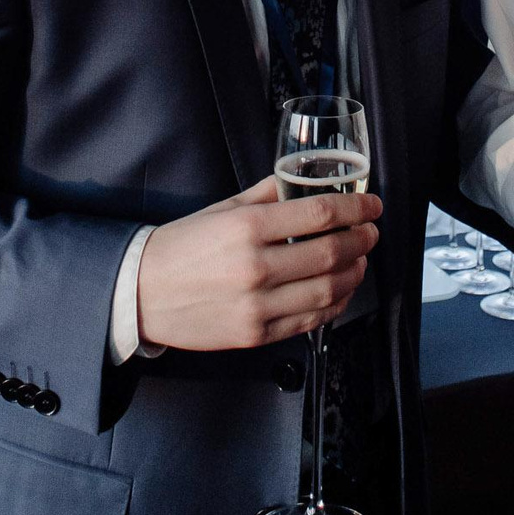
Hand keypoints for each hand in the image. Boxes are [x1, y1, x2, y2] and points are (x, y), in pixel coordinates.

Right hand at [135, 177, 382, 350]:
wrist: (141, 293)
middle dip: (362, 240)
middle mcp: (255, 267)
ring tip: (361, 261)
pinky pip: (310, 321)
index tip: (372, 205)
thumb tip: (302, 180)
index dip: (356, 209)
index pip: (319, 215)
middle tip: (371, 232)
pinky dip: (335, 304)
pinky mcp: (256, 334)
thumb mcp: (221, 208)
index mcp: (246, 227)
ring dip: (355, 273)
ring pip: (329, 290)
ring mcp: (257, 305)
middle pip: (332, 253)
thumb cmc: (180, 247)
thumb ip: (266, 194)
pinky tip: (340, 291)